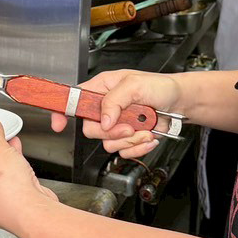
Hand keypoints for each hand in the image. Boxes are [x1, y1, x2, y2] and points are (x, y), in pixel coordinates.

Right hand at [50, 70, 183, 159]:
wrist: (180, 104)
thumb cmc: (160, 86)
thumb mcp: (135, 85)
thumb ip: (114, 100)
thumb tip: (103, 119)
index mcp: (101, 89)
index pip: (74, 99)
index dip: (62, 111)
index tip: (58, 124)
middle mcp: (105, 108)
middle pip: (91, 129)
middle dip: (112, 131)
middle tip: (128, 126)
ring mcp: (116, 125)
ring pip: (107, 143)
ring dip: (130, 140)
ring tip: (144, 128)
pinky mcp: (126, 139)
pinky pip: (123, 152)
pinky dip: (138, 147)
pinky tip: (148, 136)